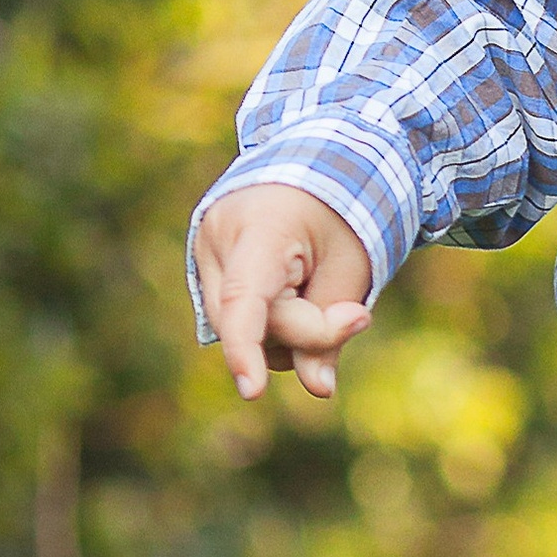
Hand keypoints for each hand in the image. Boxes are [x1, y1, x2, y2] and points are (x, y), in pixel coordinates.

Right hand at [197, 186, 373, 400]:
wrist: (310, 165)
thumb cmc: (338, 214)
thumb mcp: (351, 268)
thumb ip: (332, 329)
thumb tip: (319, 388)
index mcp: (261, 226)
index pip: (244, 298)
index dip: (246, 349)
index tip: (253, 390)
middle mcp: (218, 237)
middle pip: (251, 324)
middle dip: (301, 332)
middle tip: (352, 313)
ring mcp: (204, 251)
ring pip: (238, 330)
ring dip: (283, 333)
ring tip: (310, 286)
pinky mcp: (204, 267)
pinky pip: (234, 320)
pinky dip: (268, 325)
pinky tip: (289, 293)